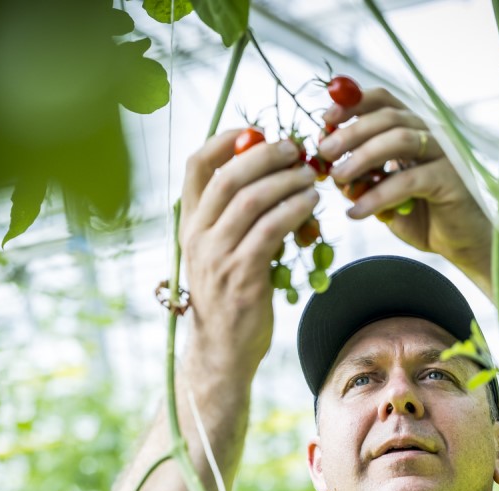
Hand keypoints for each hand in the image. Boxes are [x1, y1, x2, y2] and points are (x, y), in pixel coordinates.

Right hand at [181, 130, 319, 383]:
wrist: (221, 350)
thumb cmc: (228, 295)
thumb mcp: (220, 251)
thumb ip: (236, 217)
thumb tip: (273, 176)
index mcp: (189, 224)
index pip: (195, 166)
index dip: (224, 140)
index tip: (254, 131)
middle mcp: (197, 236)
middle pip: (228, 178)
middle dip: (264, 155)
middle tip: (295, 148)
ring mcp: (217, 257)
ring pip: (250, 201)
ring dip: (285, 182)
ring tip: (309, 176)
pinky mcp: (241, 277)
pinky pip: (269, 231)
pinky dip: (293, 211)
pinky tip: (310, 204)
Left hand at [318, 88, 492, 276]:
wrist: (461, 243)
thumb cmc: (421, 215)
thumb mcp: (381, 193)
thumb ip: (359, 177)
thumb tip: (328, 167)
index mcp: (413, 130)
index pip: (384, 101)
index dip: (353, 103)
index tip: (326, 119)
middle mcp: (431, 135)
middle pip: (388, 117)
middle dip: (351, 131)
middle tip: (325, 151)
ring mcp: (444, 154)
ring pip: (400, 140)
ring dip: (363, 156)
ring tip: (338, 178)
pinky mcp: (451, 180)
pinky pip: (409, 181)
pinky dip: (378, 196)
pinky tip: (357, 212)